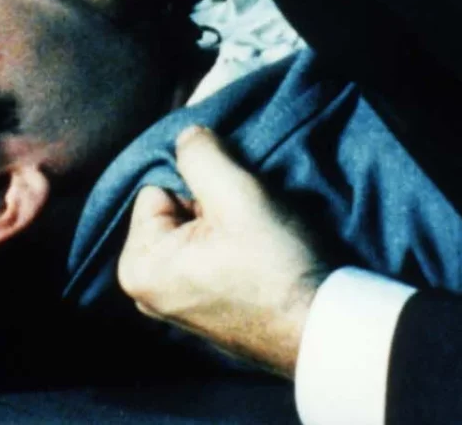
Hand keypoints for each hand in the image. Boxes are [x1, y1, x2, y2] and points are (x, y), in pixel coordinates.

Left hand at [117, 127, 326, 377]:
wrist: (323, 326)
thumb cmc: (275, 266)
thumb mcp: (235, 192)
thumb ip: (200, 153)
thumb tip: (186, 135)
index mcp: (138, 267)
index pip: (157, 187)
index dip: (197, 187)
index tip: (231, 207)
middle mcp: (146, 290)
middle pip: (174, 208)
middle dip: (209, 205)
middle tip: (246, 222)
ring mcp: (175, 302)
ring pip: (195, 228)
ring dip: (224, 223)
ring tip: (254, 240)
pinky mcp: (203, 308)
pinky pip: (207, 254)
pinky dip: (231, 247)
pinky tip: (256, 258)